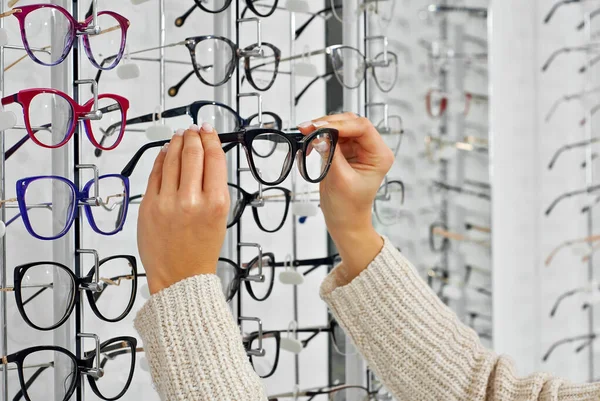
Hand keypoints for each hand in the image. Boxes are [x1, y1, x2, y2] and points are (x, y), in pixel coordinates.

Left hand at [137, 124, 229, 294]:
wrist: (180, 276)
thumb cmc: (201, 250)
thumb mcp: (220, 217)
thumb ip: (213, 187)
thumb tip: (207, 158)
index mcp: (216, 203)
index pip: (214, 158)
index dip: (211, 138)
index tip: (208, 129)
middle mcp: (192, 200)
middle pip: (193, 153)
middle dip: (193, 136)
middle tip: (193, 129)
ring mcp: (167, 202)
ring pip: (172, 159)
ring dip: (177, 142)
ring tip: (180, 136)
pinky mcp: (148, 206)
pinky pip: (155, 174)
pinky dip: (162, 159)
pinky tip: (166, 152)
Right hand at [298, 113, 393, 282]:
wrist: (344, 221)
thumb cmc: (348, 208)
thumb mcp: (339, 179)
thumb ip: (330, 154)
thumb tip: (320, 135)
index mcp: (379, 155)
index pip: (363, 127)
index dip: (341, 124)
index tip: (320, 128)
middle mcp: (371, 149)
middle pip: (351, 123)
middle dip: (328, 124)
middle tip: (308, 128)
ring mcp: (358, 149)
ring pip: (340, 127)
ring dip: (322, 129)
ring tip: (306, 133)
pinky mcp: (346, 151)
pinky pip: (332, 136)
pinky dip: (320, 137)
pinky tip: (310, 142)